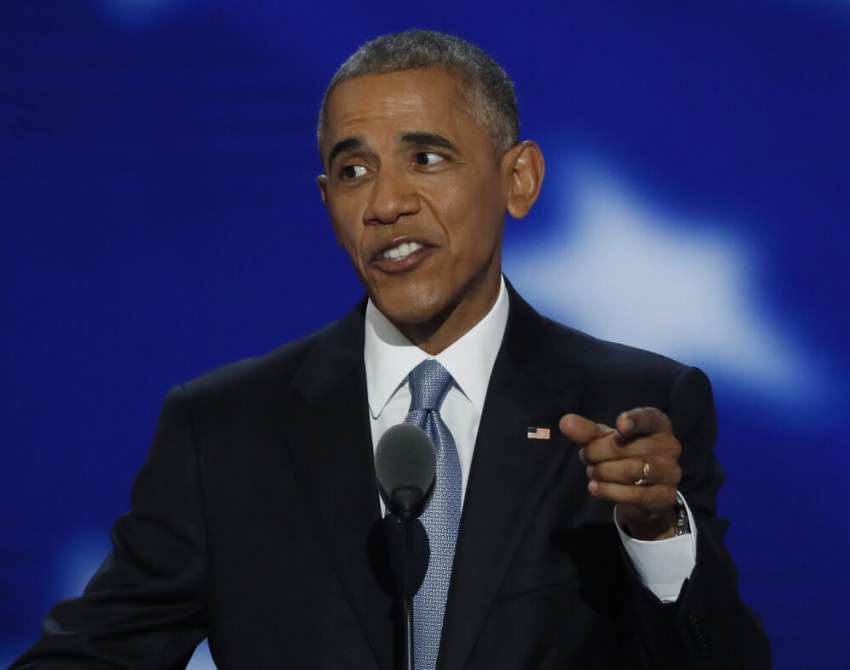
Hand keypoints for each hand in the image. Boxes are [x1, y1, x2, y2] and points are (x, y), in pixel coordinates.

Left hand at [559, 408, 681, 540]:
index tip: (619, 425)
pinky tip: (596, 488)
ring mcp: (671, 472)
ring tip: (592, 472)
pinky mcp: (665, 496)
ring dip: (603, 472)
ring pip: (632, 471)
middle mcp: (670, 446)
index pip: (649, 418)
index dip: (635, 420)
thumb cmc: (623, 455)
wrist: (642, 493)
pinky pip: (635, 495)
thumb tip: (565, 422)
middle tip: (586, 457)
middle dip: (599, 453)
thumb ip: (586, 431)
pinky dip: (609, 491)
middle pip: (629, 448)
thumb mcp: (604, 441)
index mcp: (657, 425)